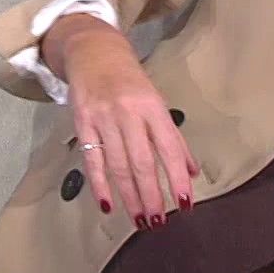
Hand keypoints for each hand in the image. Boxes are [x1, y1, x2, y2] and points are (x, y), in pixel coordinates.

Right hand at [43, 13, 199, 227]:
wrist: (93, 51)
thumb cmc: (130, 80)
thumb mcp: (156, 102)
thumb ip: (173, 138)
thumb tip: (191, 172)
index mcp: (152, 107)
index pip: (168, 148)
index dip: (176, 177)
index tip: (184, 204)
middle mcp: (128, 113)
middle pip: (142, 161)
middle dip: (151, 194)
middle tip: (158, 221)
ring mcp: (103, 118)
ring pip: (118, 165)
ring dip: (129, 196)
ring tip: (140, 219)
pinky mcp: (82, 123)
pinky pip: (92, 159)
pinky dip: (99, 184)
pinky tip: (107, 205)